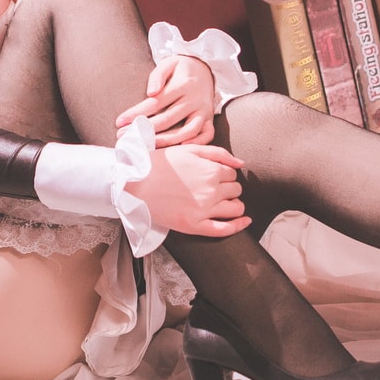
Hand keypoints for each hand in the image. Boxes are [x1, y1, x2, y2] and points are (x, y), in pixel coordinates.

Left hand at [115, 55, 215, 146]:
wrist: (206, 68)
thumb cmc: (182, 68)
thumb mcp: (169, 63)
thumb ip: (158, 76)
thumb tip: (151, 92)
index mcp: (183, 85)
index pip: (156, 102)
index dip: (137, 113)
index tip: (120, 121)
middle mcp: (194, 99)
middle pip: (168, 118)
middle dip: (145, 129)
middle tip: (125, 136)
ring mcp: (203, 110)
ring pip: (187, 130)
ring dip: (166, 140)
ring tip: (147, 146)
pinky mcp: (209, 118)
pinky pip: (207, 134)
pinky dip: (196, 143)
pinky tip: (180, 147)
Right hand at [127, 144, 248, 237]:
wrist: (135, 184)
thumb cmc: (159, 164)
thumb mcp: (189, 150)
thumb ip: (218, 153)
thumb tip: (241, 163)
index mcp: (211, 170)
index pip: (232, 173)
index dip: (225, 174)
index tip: (215, 176)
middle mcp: (212, 190)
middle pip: (236, 190)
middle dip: (229, 188)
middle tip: (215, 188)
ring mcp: (204, 210)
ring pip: (236, 208)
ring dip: (235, 204)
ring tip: (225, 203)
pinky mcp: (195, 225)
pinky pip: (224, 229)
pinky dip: (239, 226)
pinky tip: (245, 221)